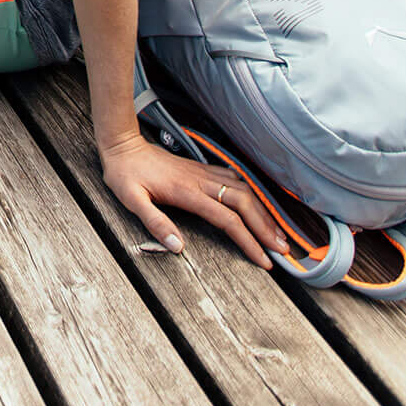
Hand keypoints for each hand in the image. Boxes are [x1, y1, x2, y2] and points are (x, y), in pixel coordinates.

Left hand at [99, 134, 286, 268]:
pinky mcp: (201, 168)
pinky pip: (234, 178)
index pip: (227, 220)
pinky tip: (259, 202)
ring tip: (278, 232)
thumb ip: (155, 222)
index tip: (264, 260)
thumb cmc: (124, 174)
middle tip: (283, 249)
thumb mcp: (131, 200)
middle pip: (244, 203)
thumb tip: (178, 247)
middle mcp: (201, 181)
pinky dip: (252, 192)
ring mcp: (203, 172)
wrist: (122, 145)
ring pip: (244, 189)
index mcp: (187, 192)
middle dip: (266, 227)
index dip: (249, 241)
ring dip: (263, 210)